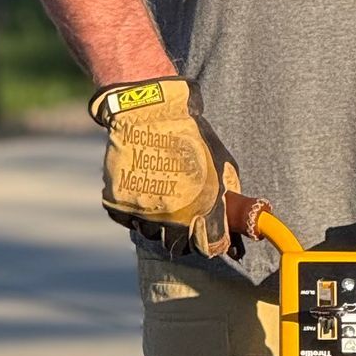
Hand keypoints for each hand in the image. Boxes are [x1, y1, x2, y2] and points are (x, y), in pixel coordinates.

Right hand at [90, 77, 237, 257]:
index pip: (209, 246)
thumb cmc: (188, 131)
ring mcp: (140, 211)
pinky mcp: (117, 201)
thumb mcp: (219, 159)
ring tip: (162, 203)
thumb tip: (238, 213)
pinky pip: (127, 218)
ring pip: (150, 234)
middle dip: (184, 236)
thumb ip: (228, 190)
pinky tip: (142, 194)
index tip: (213, 237)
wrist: (146, 110)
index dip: (214, 243)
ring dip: (158, 225)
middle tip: (185, 219)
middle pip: (177, 246)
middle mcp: (169, 217)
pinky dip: (134, 211)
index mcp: (199, 208)